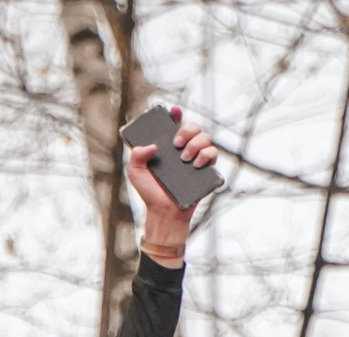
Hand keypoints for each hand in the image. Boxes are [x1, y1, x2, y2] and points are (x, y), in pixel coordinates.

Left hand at [125, 108, 217, 255]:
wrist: (165, 213)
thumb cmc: (150, 194)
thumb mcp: (135, 172)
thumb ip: (137, 155)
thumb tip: (153, 145)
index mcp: (167, 147)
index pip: (174, 124)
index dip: (176, 114)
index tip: (175, 110)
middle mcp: (183, 150)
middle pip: (193, 127)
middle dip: (187, 130)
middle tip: (176, 144)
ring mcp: (196, 159)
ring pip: (205, 138)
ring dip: (196, 144)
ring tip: (185, 159)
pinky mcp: (206, 171)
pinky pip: (213, 154)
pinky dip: (207, 154)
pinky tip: (196, 163)